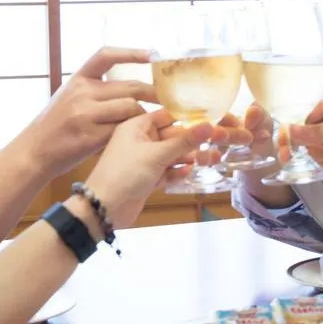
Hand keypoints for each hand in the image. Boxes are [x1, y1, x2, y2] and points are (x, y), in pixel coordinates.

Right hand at [16, 48, 156, 173]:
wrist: (34, 151)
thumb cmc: (56, 125)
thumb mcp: (69, 97)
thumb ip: (95, 90)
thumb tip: (132, 87)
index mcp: (78, 79)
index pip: (106, 55)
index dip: (131, 52)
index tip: (152, 54)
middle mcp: (81, 92)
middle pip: (130, 86)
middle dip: (154, 92)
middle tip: (170, 98)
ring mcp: (85, 113)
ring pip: (129, 107)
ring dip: (145, 115)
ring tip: (154, 122)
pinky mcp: (90, 135)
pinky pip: (122, 130)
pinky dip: (134, 133)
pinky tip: (140, 137)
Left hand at [86, 110, 209, 226]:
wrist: (103, 208)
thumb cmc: (125, 173)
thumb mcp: (157, 154)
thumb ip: (185, 141)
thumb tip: (210, 125)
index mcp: (137, 126)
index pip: (167, 115)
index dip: (188, 116)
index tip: (212, 118)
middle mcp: (140, 141)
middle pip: (172, 136)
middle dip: (193, 140)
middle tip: (219, 141)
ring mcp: (143, 161)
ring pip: (171, 155)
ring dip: (189, 157)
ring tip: (212, 159)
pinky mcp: (146, 179)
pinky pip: (166, 171)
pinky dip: (177, 172)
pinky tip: (190, 172)